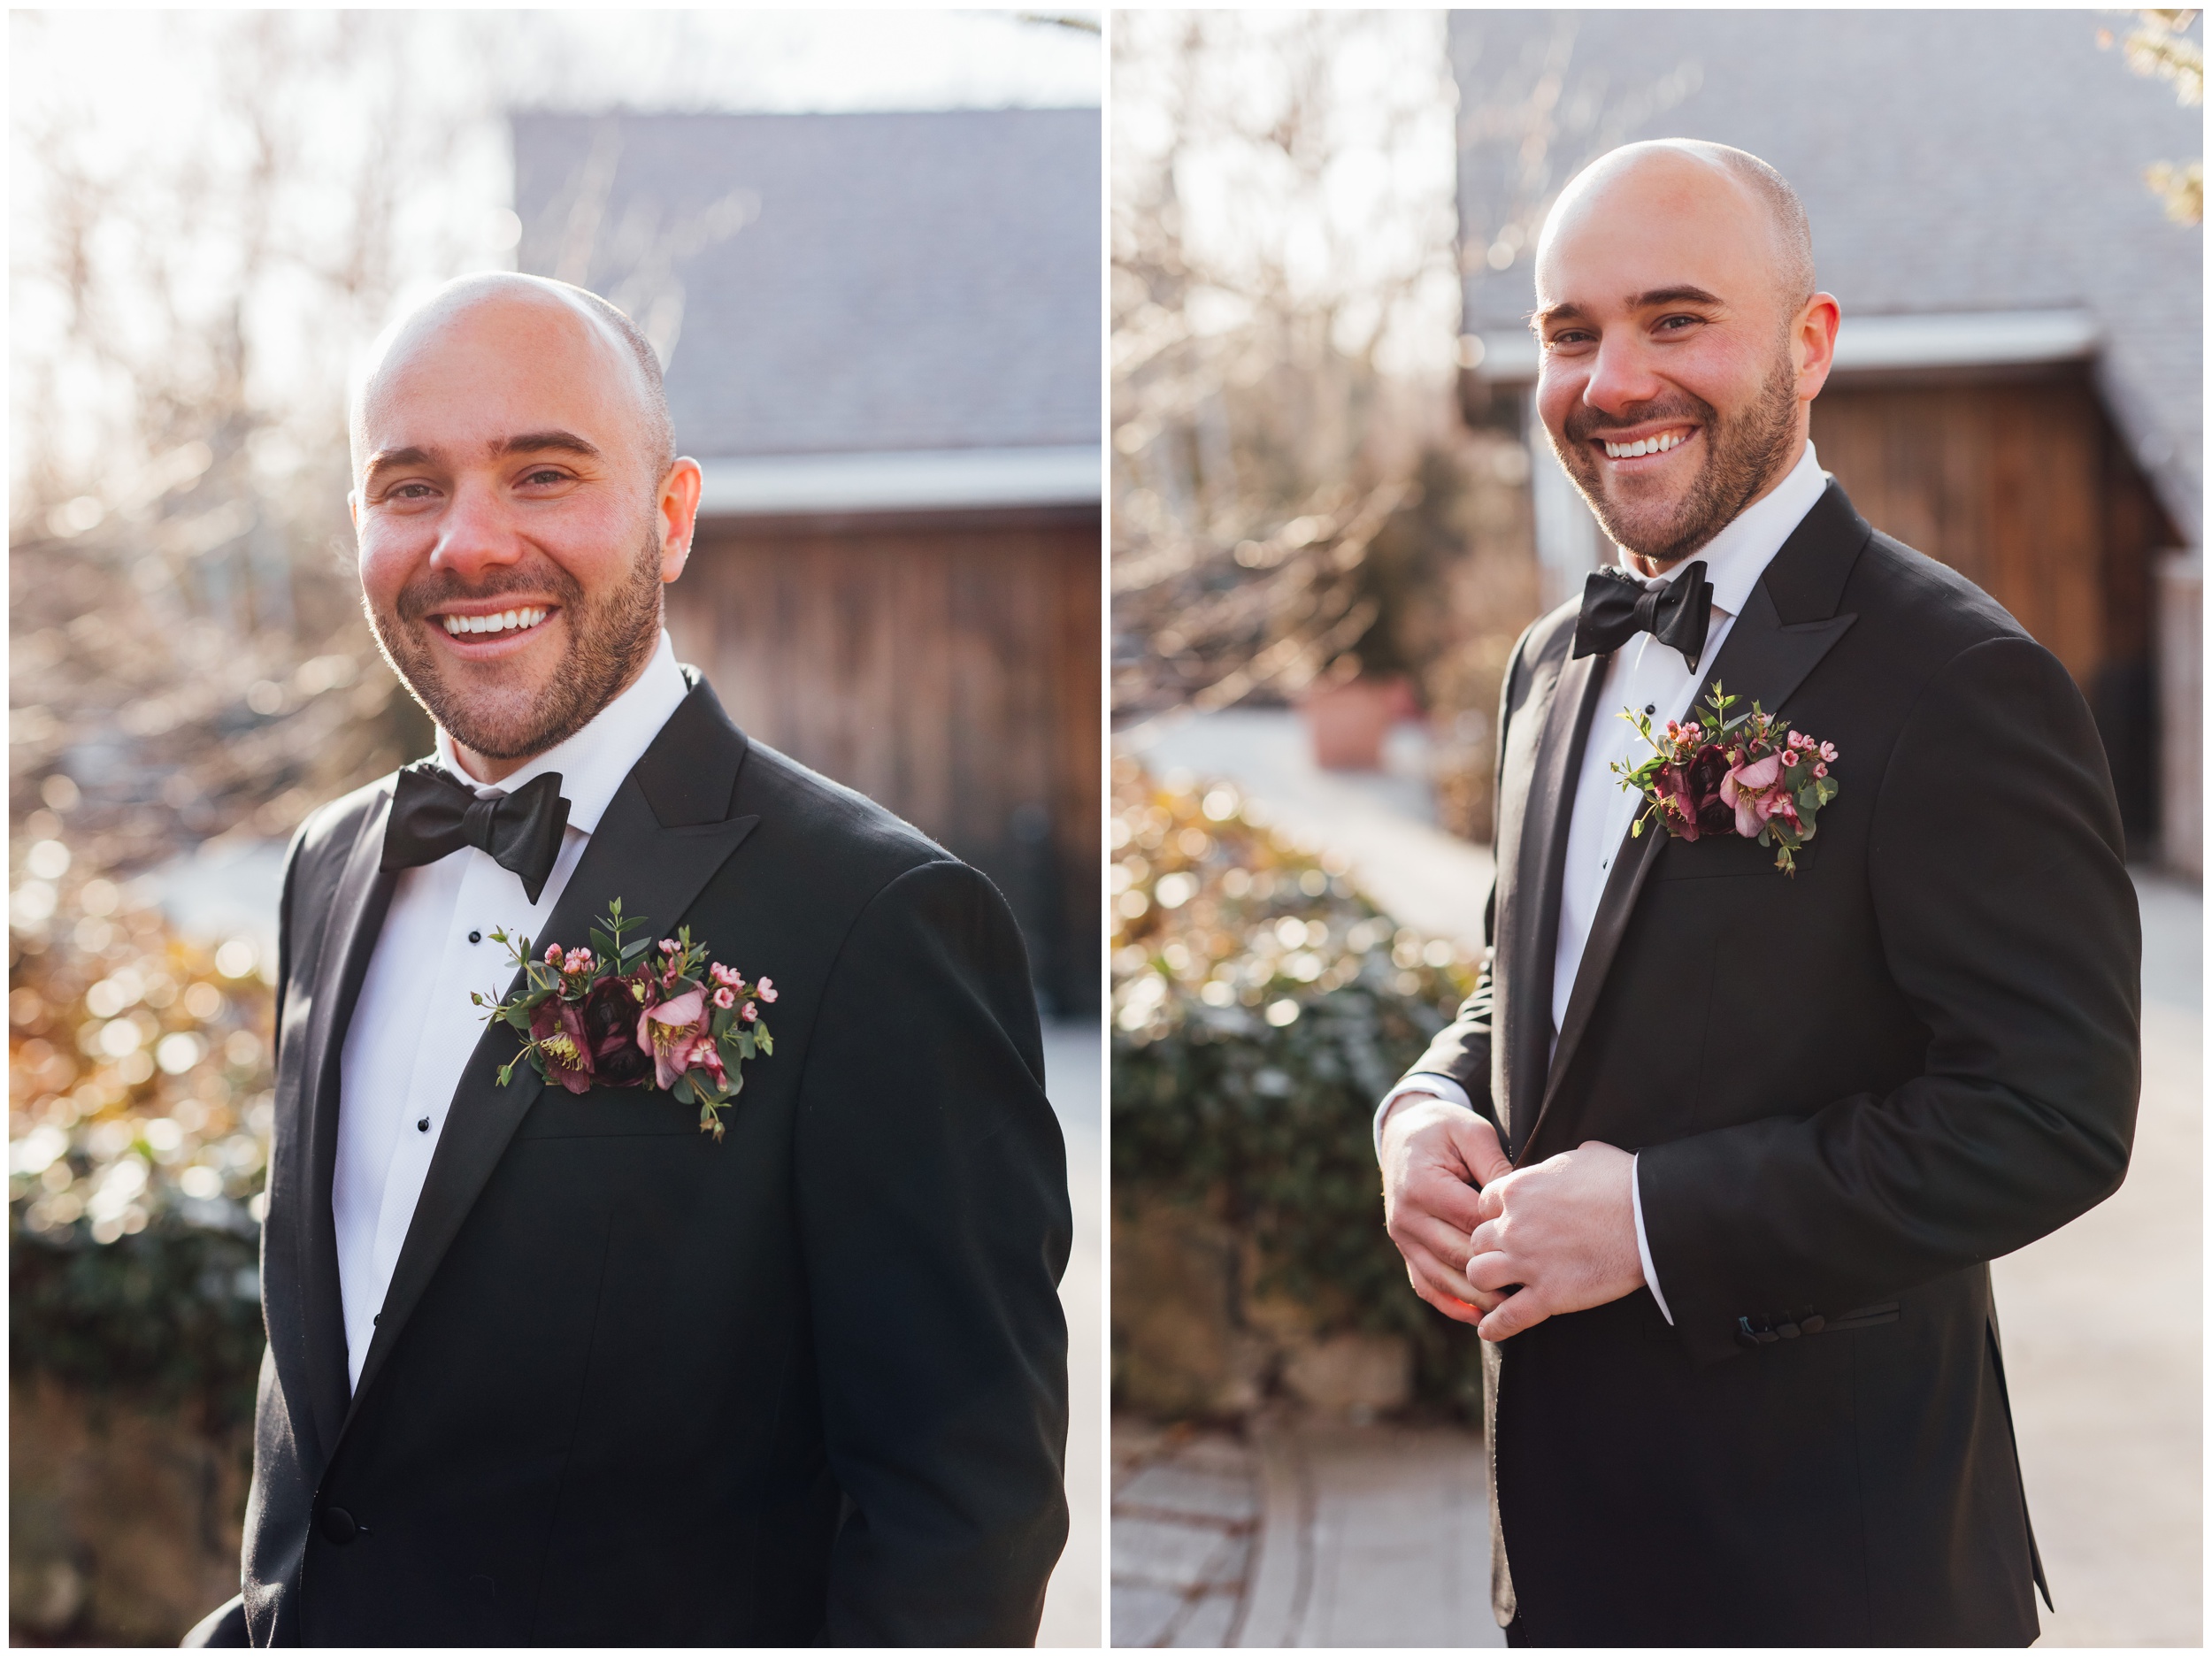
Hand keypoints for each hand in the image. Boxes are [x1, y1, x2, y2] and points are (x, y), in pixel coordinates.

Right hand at [1380, 1095, 1514, 1325]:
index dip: (1504, 1238)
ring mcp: (1401, 1237)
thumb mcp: (1472, 1132)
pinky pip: (1426, 1285)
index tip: (1542, 1249)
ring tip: (1513, 1310)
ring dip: (1476, 1298)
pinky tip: (1479, 1317)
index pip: (1469, 1222)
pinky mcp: (1404, 1250)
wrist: (1402, 1131)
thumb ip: (1495, 1166)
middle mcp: (1406, 1217)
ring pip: (1441, 1279)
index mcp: (1422, 1185)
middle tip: (1536, 1290)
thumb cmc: (1444, 1130)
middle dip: (1495, 1274)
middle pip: (1456, 1256)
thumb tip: (1519, 1203)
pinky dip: (1451, 1305)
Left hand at [1464, 1140, 1643, 1341]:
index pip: (1483, 1204)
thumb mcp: (1584, 1155)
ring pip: (1479, 1275)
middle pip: (1477, 1241)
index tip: (1506, 1224)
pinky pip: (1508, 1316)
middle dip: (1488, 1248)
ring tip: (1498, 1287)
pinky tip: (1489, 1330)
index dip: (1493, 1216)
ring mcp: (1528, 1262)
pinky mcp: (1549, 1295)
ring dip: (1486, 1281)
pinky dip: (1496, 1326)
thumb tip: (1567, 1165)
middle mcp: (1514, 1226)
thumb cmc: (1623, 1181)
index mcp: (1519, 1189)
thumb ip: (1559, 1164)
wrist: (1650, 1217)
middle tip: (1505, 1256)